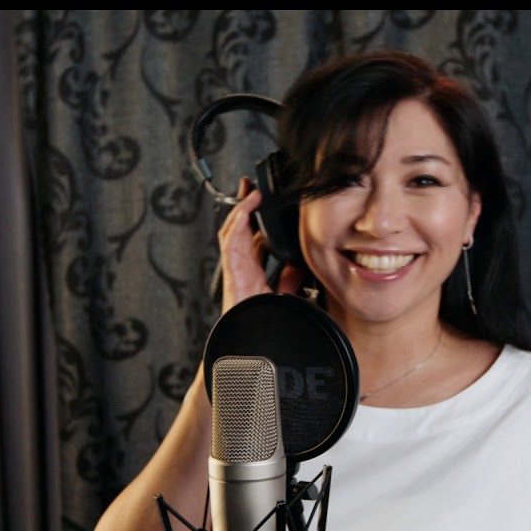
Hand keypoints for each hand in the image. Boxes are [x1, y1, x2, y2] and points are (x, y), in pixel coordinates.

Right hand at [217, 177, 304, 312]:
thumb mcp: (284, 296)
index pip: (254, 239)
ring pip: (232, 231)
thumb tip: (300, 265)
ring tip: (249, 191)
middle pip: (240, 229)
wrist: (252, 342)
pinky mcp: (232, 271)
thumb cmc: (264, 324)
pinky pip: (230, 242)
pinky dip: (237, 223)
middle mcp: (241, 267)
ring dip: (240, 209)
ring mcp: (235, 268)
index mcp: (252, 273)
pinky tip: (247, 208)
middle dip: (244, 207)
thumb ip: (290, 280)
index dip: (257, 221)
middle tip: (251, 187)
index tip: (265, 204)